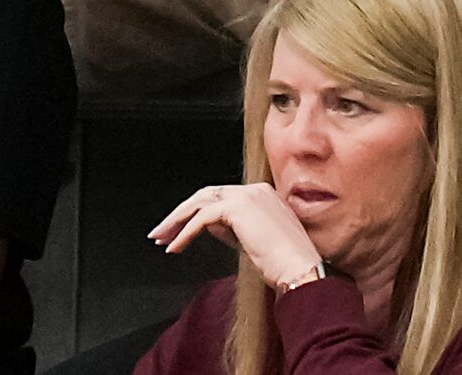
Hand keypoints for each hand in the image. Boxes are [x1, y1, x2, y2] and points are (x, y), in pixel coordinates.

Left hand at [149, 183, 324, 291]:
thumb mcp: (254, 242)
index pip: (219, 197)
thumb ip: (233, 229)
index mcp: (262, 194)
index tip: (179, 231)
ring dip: (176, 221)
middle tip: (161, 233)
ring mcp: (246, 196)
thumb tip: (208, 226)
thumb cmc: (285, 264)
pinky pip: (202, 218)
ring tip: (162, 239)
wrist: (301, 270)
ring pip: (200, 202)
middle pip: (205, 195)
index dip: (195, 213)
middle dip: (180, 214)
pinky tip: (176, 246)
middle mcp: (254, 190)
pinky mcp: (238, 208)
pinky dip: (185, 232)